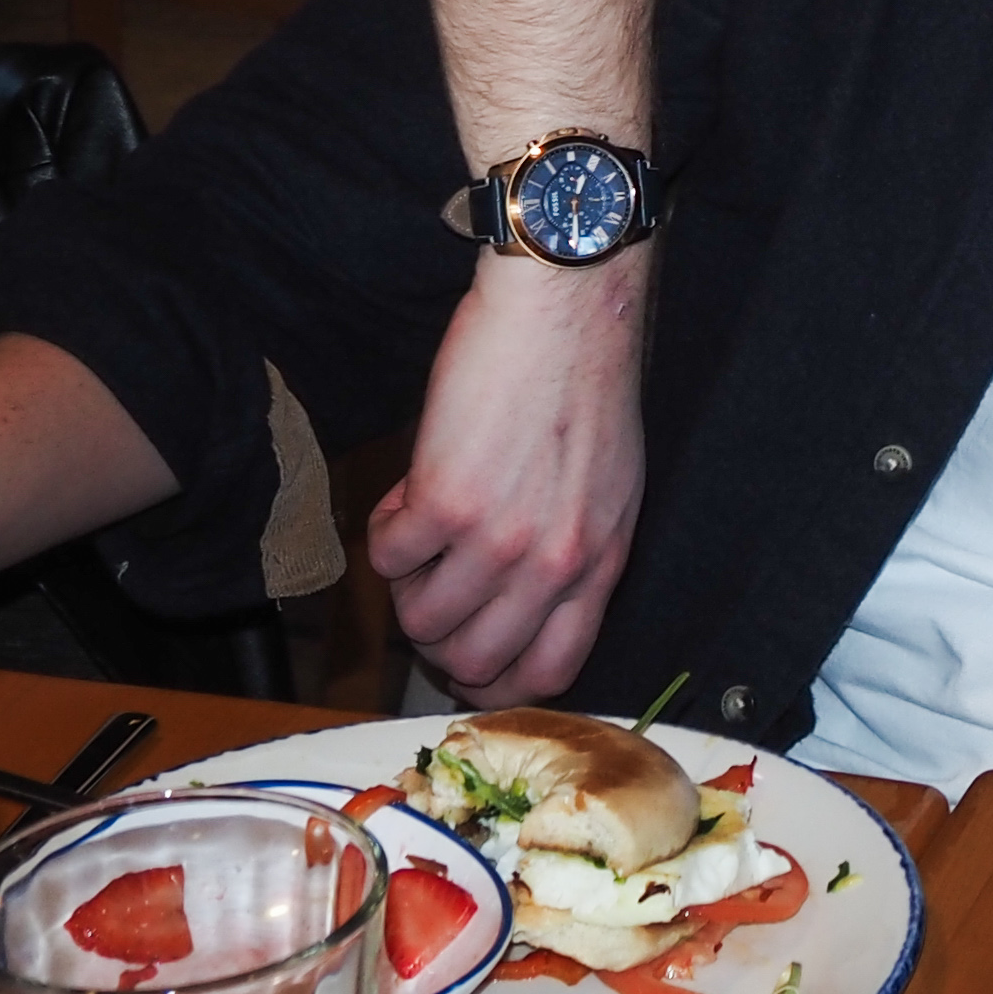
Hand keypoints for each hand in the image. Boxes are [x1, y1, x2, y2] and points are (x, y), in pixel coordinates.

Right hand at [364, 256, 649, 703]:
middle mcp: (555, 563)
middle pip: (471, 663)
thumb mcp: (608, 487)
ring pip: (418, 620)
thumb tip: (516, 601)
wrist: (564, 310)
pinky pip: (386, 559)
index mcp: (601, 562)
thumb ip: (571, 551)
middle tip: (428, 584)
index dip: (495, 683)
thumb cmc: (584, 384)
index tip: (465, 659)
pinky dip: (385, 530)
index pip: (547, 672)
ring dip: (405, 581)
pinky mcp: (447, 503)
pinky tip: (409, 487)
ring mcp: (501, 539)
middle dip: (434, 636)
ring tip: (421, 526)